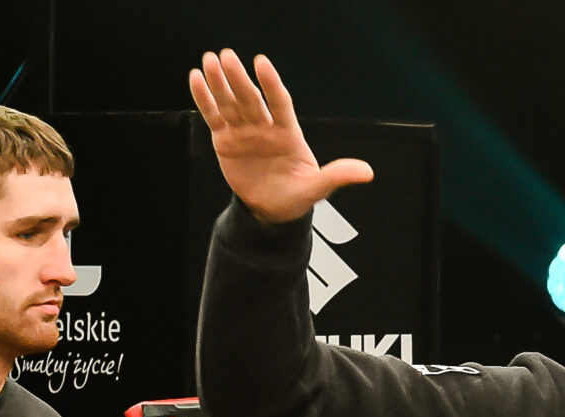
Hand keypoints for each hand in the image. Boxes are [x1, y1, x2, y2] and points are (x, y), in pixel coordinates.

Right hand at [189, 49, 374, 224]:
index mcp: (288, 133)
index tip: (262, 63)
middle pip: (251, 99)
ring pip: (231, 103)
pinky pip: (214, 116)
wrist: (271, 211)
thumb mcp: (317, 188)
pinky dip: (204, 99)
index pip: (280, 103)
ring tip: (209, 61)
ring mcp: (244, 131)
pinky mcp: (225, 140)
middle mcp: (265, 127)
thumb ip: (337, 176)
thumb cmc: (296, 196)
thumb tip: (367, 172)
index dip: (271, 84)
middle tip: (226, 57)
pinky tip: (197, 79)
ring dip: (219, 82)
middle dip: (239, 78)